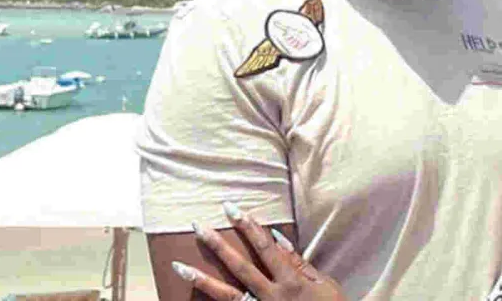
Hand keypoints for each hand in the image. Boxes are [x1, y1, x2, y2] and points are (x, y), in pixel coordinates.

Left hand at [171, 202, 345, 300]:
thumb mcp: (323, 284)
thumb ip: (300, 263)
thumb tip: (278, 238)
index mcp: (291, 282)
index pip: (265, 249)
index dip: (249, 228)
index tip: (232, 209)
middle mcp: (272, 297)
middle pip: (240, 267)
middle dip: (217, 245)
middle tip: (196, 225)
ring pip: (226, 295)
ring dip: (201, 279)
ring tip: (178, 265)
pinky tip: (194, 290)